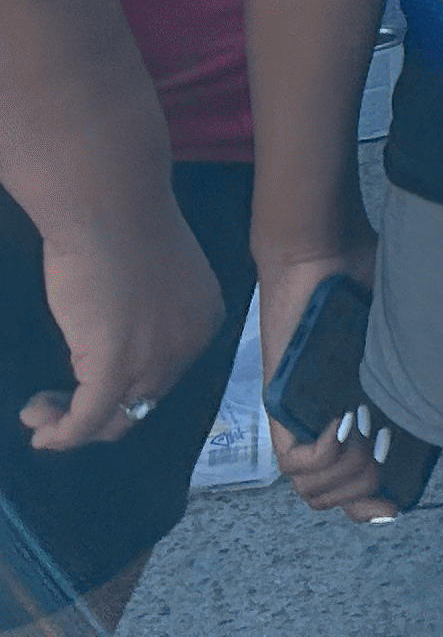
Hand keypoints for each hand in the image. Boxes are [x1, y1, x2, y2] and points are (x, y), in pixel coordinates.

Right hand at [19, 188, 219, 450]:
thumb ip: (144, 315)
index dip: (122, 387)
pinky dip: (65, 433)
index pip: (166, 374)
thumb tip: (113, 343)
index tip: (81, 382)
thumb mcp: (150, 279)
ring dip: (73, 426)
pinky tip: (41, 429)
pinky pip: (90, 419)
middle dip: (96, 412)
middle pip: (143, 401)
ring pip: (118, 418)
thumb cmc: (123, 227)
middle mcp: (190, 344)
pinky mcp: (116, 366)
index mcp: (204, 319)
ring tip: (39, 416)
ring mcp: (157, 359)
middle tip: (51, 404)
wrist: (110, 209)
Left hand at [254, 234, 401, 523]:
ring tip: (361, 439)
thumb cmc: (369, 280)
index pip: (356, 483)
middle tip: (381, 457)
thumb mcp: (407, 332)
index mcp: (358, 411)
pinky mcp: (281, 406)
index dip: (375, 506)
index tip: (394, 506)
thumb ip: (427, 361)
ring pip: (310, 488)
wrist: (325, 252)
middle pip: (332, 496)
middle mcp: (326, 422)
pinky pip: (293, 462)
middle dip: (364, 492)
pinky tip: (341, 424)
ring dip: (346, 476)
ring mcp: (301, 417)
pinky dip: (322, 455)